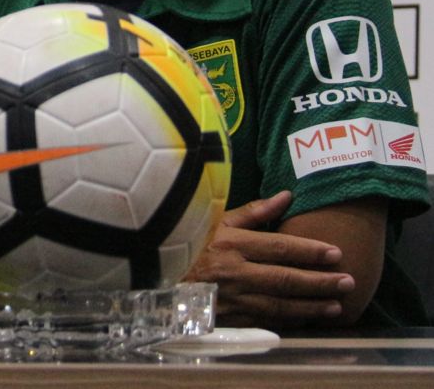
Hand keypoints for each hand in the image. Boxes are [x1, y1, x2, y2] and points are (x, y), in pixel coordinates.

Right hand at [184, 191, 353, 326]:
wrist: (169, 282)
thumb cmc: (198, 247)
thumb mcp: (220, 223)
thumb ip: (255, 212)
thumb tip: (287, 195)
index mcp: (231, 244)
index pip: (278, 247)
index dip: (309, 250)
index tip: (336, 253)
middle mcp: (233, 272)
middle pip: (285, 279)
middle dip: (320, 282)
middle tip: (348, 281)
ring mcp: (233, 299)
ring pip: (280, 305)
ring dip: (312, 306)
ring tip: (337, 305)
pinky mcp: (232, 319)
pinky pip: (268, 322)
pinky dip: (292, 322)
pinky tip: (310, 319)